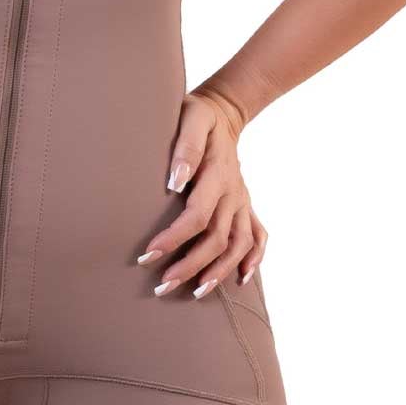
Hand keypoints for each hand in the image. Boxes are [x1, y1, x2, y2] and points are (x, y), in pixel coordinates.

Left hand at [137, 86, 268, 297]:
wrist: (225, 111)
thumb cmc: (198, 114)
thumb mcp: (191, 117)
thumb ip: (185, 147)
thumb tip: (174, 183)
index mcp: (217, 175)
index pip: (197, 217)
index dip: (174, 239)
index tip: (147, 256)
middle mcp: (234, 193)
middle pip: (217, 240)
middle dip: (190, 267)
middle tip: (162, 286)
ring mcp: (242, 201)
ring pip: (238, 246)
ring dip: (219, 272)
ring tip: (195, 293)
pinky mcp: (246, 205)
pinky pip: (257, 237)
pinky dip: (253, 259)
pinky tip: (241, 279)